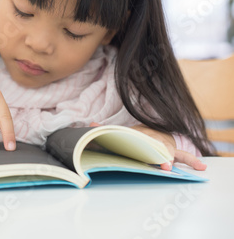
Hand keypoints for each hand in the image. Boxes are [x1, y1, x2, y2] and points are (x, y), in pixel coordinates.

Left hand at [89, 123, 206, 170]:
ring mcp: (166, 147)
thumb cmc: (135, 137)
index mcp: (142, 136)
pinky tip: (202, 167)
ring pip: (170, 153)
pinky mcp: (173, 153)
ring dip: (171, 159)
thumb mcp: (123, 133)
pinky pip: (184, 157)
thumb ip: (108, 131)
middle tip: (162, 165)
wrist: (151, 133)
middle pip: (157, 148)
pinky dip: (193, 161)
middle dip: (158, 156)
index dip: (141, 145)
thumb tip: (90, 124)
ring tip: (171, 168)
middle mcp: (155, 141)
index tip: (143, 152)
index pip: (142, 140)